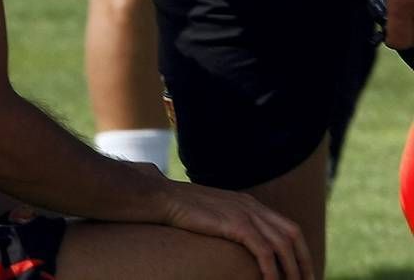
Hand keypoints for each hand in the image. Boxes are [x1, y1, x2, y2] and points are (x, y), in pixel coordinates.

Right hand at [151, 173, 312, 279]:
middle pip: (292, 234)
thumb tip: (240, 244)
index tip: (305, 274)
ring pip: (283, 245)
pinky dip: (272, 271)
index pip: (288, 227)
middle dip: (304, 263)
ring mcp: (245, 213)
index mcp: (250, 203)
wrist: (164, 197)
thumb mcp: (215, 215)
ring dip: (292, 271)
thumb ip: (232, 224)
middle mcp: (252, 205)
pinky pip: (264, 251)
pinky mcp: (236, 223)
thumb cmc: (183, 210)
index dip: (301, 252)